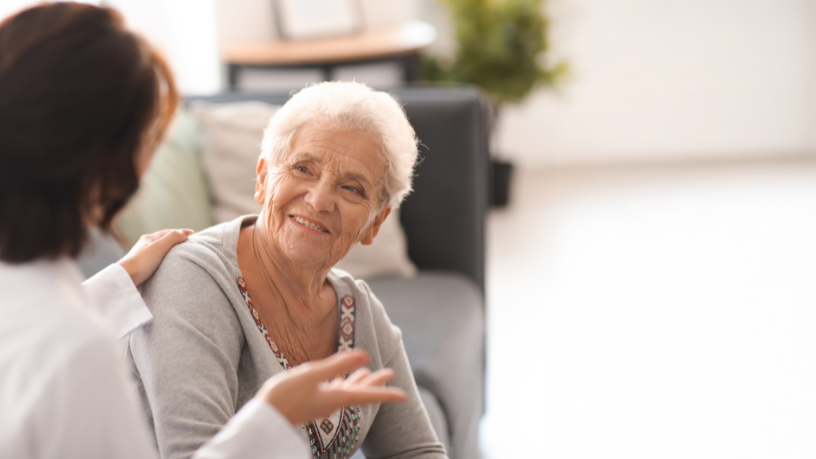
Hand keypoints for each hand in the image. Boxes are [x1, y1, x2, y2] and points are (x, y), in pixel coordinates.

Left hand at [118, 229, 192, 285]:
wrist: (125, 279)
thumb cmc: (141, 262)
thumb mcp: (159, 247)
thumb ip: (173, 238)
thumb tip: (185, 234)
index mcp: (148, 238)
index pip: (168, 232)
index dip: (181, 232)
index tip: (193, 234)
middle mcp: (144, 245)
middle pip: (163, 239)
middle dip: (175, 239)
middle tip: (187, 242)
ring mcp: (141, 255)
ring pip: (159, 249)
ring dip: (169, 248)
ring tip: (178, 252)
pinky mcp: (140, 266)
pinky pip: (156, 257)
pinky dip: (164, 257)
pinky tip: (165, 263)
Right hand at [256, 350, 407, 425]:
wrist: (264, 417)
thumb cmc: (284, 395)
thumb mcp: (311, 375)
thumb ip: (337, 364)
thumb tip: (364, 355)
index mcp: (336, 397)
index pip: (367, 394)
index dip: (387, 394)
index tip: (405, 397)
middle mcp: (333, 402)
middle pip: (360, 391)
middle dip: (376, 382)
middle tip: (390, 373)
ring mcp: (323, 402)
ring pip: (348, 390)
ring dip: (361, 381)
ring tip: (371, 373)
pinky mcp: (312, 400)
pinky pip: (334, 391)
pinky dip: (343, 383)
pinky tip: (341, 380)